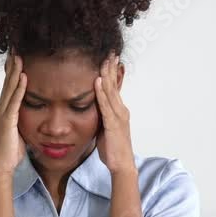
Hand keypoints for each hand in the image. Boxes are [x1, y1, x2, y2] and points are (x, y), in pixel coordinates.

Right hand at [0, 51, 27, 175]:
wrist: (2, 165)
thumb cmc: (12, 150)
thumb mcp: (20, 129)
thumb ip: (24, 118)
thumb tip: (36, 112)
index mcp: (5, 110)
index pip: (9, 86)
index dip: (12, 71)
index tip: (17, 56)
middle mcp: (1, 108)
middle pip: (7, 82)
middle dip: (11, 65)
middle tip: (15, 49)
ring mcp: (3, 114)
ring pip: (10, 88)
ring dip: (14, 71)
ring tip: (19, 56)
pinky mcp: (7, 120)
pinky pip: (15, 101)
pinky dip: (19, 88)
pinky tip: (23, 77)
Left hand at [94, 54, 134, 173]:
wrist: (121, 164)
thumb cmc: (112, 148)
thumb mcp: (106, 128)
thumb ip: (102, 116)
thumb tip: (94, 108)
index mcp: (118, 111)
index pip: (115, 87)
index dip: (111, 72)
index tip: (108, 58)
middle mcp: (121, 110)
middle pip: (115, 85)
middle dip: (111, 68)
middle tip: (109, 52)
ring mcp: (118, 116)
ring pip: (111, 91)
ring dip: (107, 75)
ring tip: (103, 60)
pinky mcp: (113, 124)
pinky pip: (106, 105)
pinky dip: (102, 92)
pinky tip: (98, 82)